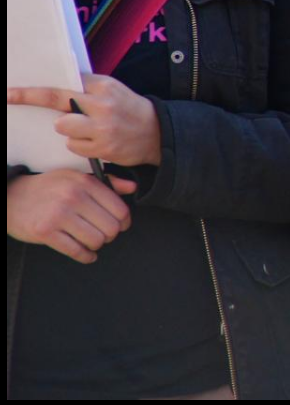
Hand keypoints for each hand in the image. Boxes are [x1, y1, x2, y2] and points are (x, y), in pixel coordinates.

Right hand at [7, 169, 136, 262]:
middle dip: (110, 235)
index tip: (120, 225)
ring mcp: (58, 215)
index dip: (124, 222)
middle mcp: (73, 197)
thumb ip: (107, 182)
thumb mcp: (76, 177)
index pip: (120, 209)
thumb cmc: (48, 188)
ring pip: (96, 241)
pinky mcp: (45, 232)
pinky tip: (87, 254)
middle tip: (103, 235)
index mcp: (85, 183)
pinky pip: (76, 251)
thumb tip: (132, 187)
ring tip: (90, 241)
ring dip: (96, 245)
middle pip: (111, 228)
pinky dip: (86, 256)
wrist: (11, 196)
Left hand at [8, 74, 161, 167]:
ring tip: (87, 130)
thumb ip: (86, 88)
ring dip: (69, 130)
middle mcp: (102, 105)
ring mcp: (103, 128)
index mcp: (103, 86)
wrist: (158, 133)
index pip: (61, 87)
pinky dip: (81, 145)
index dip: (31, 92)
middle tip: (24, 102)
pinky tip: (97, 142)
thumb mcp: (112, 90)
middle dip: (43, 106)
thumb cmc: (128, 109)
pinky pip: (73, 146)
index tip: (8, 93)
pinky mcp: (103, 148)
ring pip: (63, 128)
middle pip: (57, 105)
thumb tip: (56, 87)